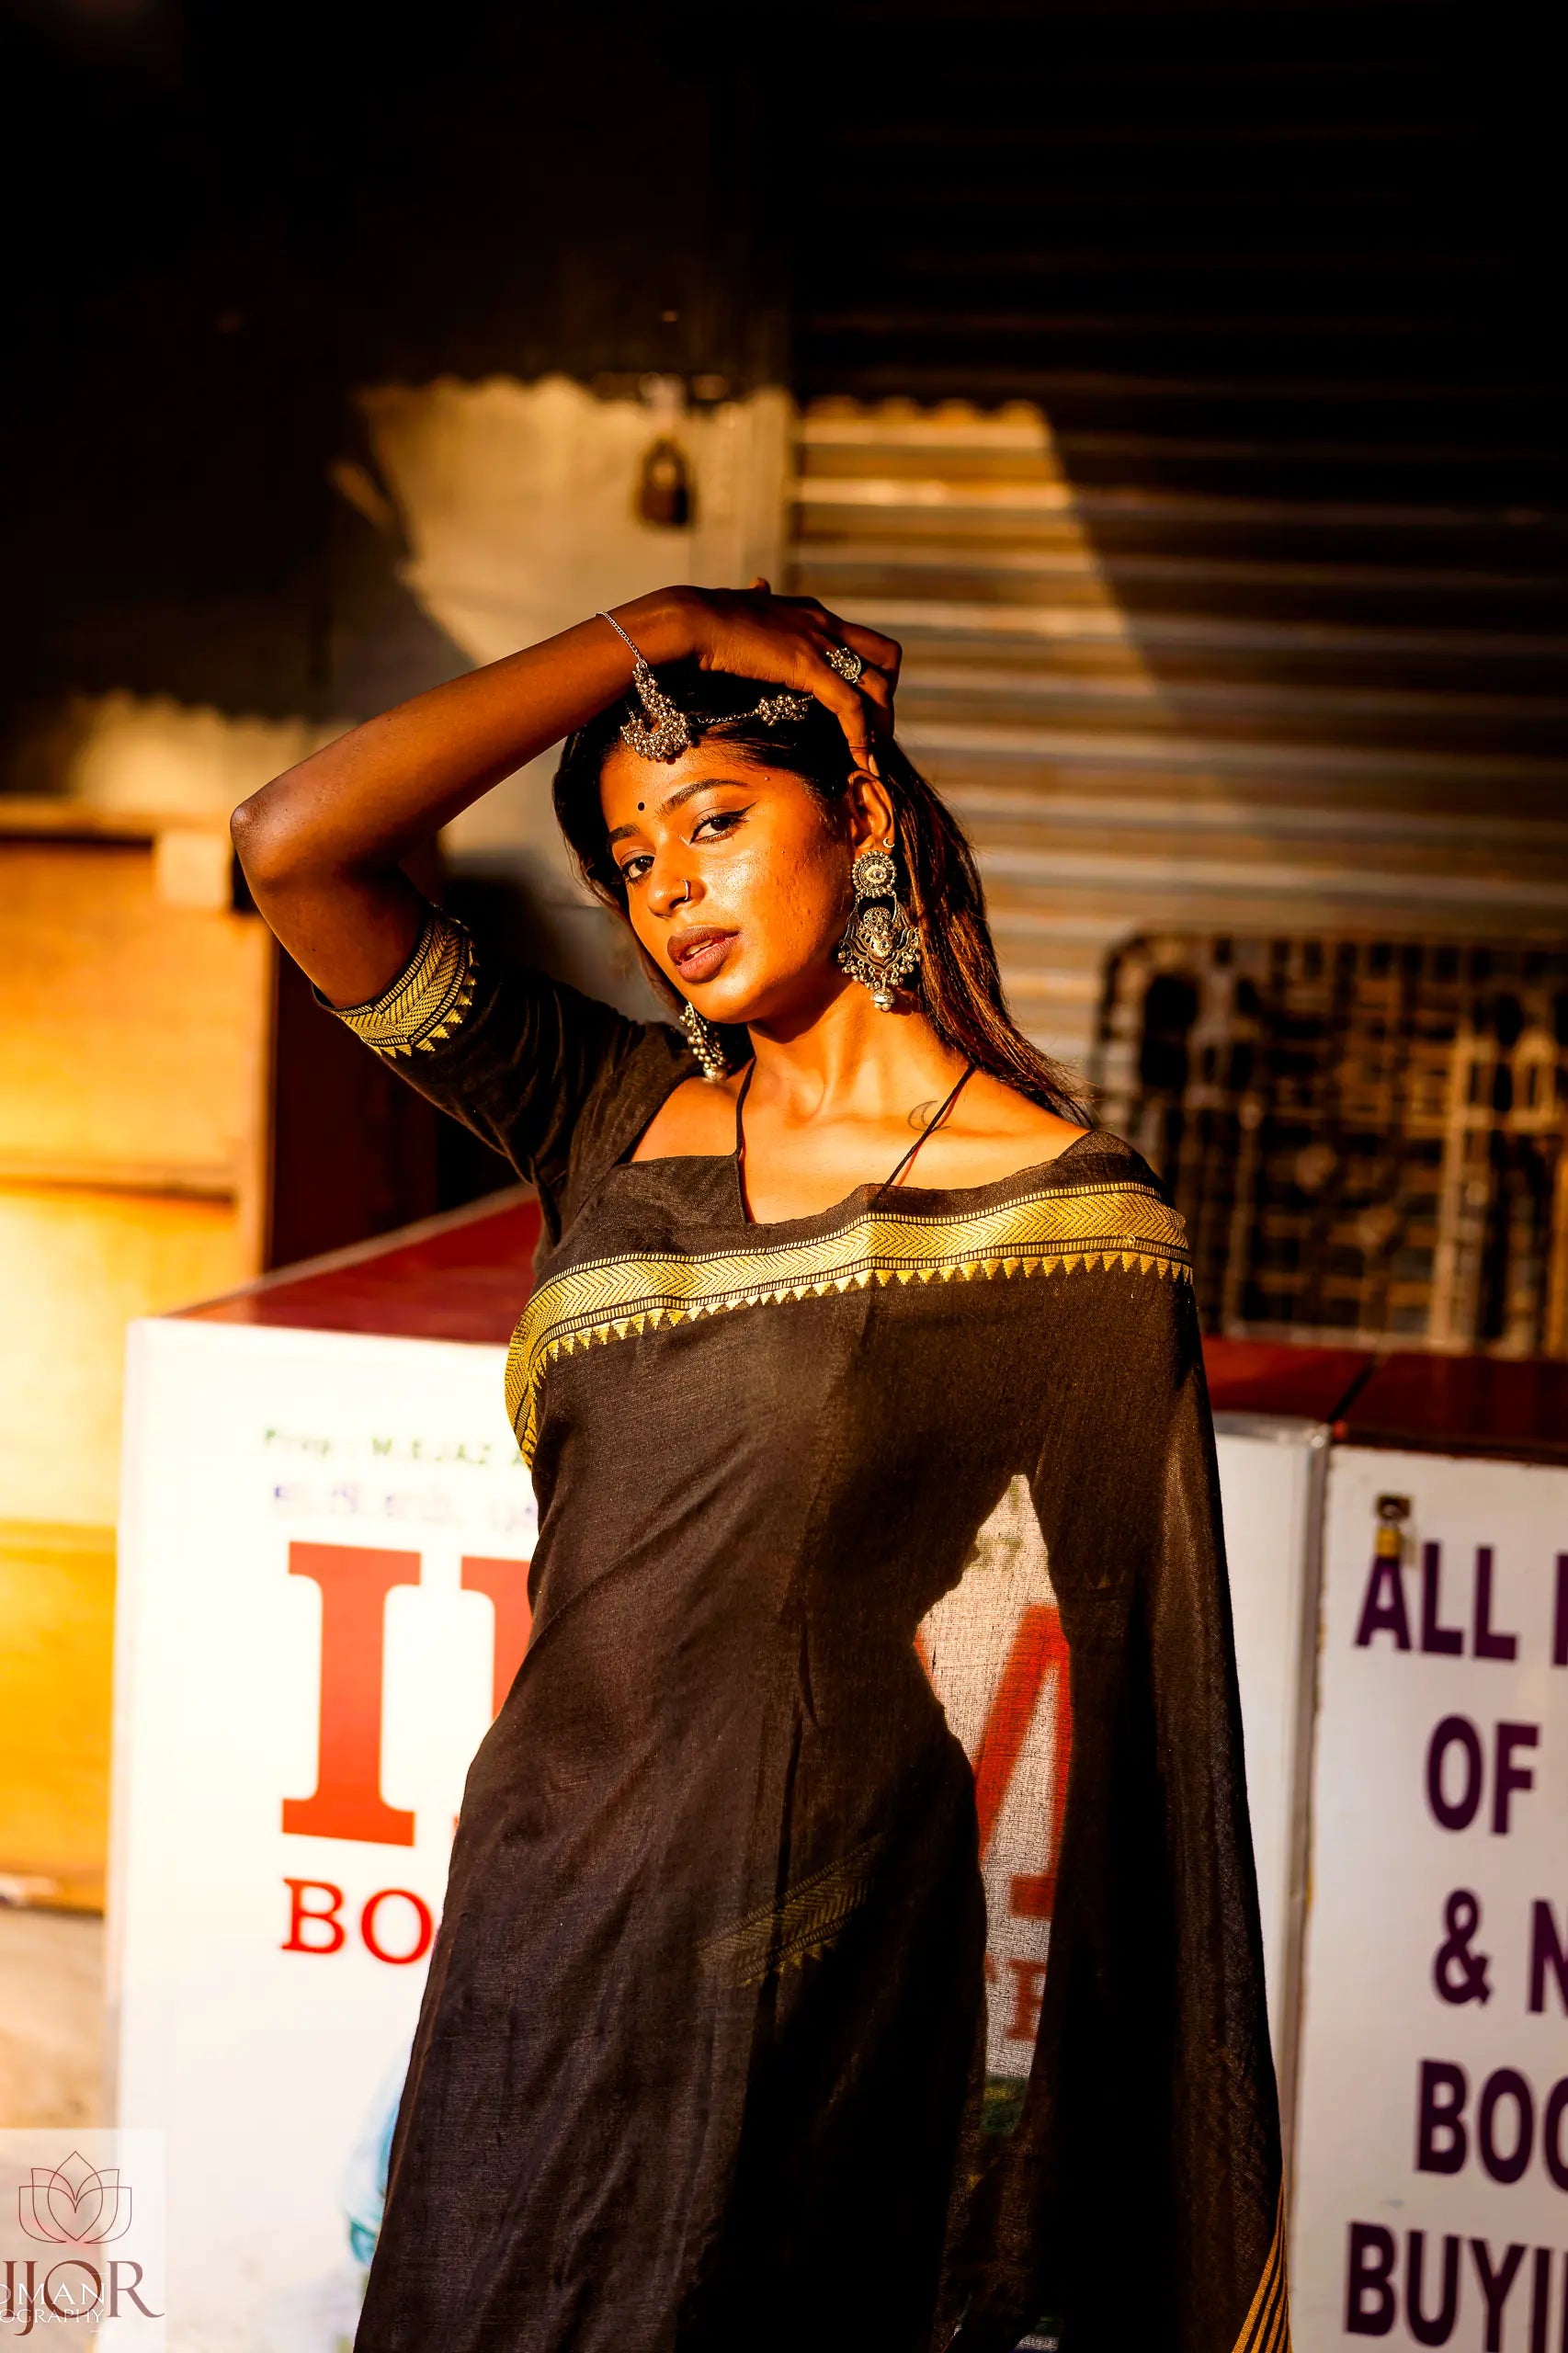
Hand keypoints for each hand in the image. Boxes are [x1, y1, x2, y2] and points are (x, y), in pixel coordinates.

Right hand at [628, 581, 901, 771]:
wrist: (692, 619)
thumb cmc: (708, 618)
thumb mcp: (745, 604)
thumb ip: (759, 600)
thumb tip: (759, 585)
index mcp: (814, 613)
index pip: (864, 641)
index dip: (872, 675)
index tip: (865, 707)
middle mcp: (826, 623)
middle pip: (887, 658)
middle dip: (887, 697)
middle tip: (877, 734)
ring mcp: (820, 643)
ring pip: (877, 686)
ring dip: (880, 725)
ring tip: (872, 758)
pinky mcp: (810, 666)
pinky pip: (851, 706)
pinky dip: (860, 736)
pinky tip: (859, 759)